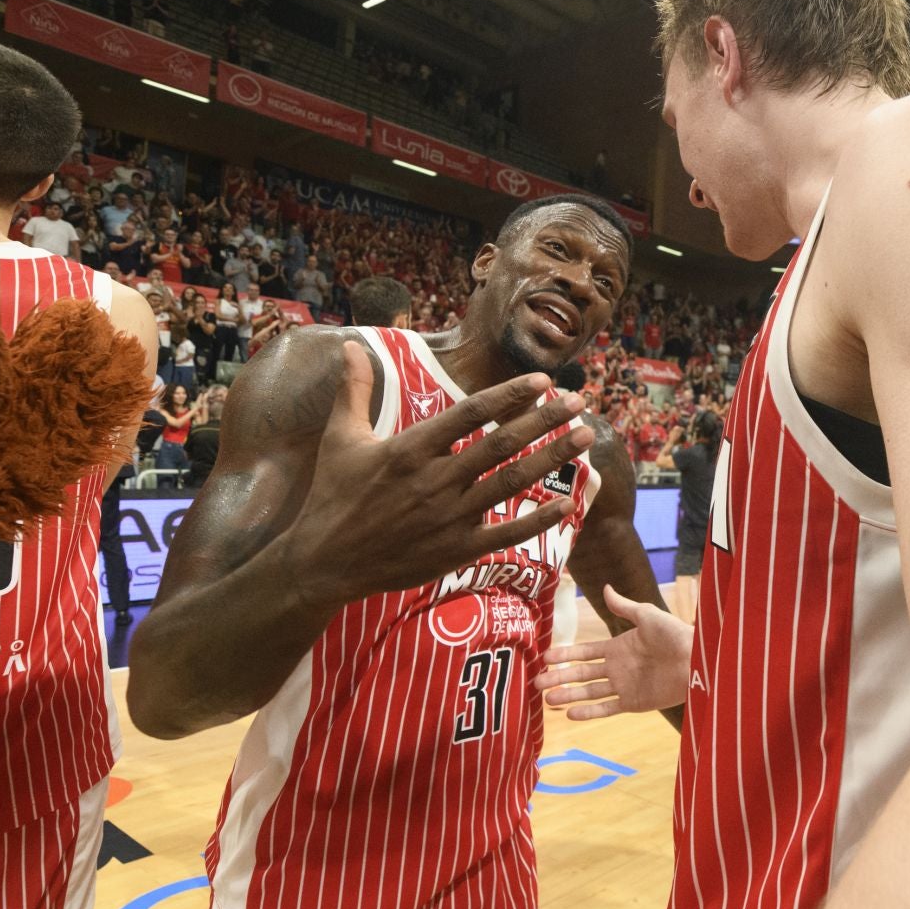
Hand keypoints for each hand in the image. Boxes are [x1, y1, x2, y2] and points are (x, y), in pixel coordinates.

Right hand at [289, 342, 594, 602]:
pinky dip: (538, 520)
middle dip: (545, 420)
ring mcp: (449, 518)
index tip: (541, 380)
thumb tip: (348, 344)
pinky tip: (567, 504)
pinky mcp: (455, 550)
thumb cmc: (332, 496)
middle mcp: (435, 481)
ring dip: (552, 459)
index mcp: (410, 450)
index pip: (470, 414)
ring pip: (511, 483)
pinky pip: (506, 534)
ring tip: (585, 437)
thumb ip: (352, 390)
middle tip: (579, 401)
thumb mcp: (338, 438)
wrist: (324, 563)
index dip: (509, 395)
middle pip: (502, 444)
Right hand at [539, 585, 693, 718]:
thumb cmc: (674, 634)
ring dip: (568, 695)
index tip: (545, 657)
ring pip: (589, 692)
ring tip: (547, 699)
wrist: (695, 659)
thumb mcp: (647, 615)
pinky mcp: (634, 703)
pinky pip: (607, 708)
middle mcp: (617, 668)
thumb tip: (606, 587)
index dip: (565, 655)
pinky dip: (589, 712)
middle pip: (581, 674)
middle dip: (559, 677)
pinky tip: (570, 714)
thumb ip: (624, 607)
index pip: (585, 652)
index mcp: (618, 647)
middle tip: (536, 682)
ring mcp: (624, 686)